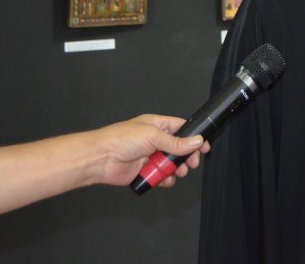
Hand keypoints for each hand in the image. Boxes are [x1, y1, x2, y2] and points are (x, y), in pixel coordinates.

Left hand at [92, 114, 210, 187]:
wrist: (100, 159)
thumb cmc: (121, 139)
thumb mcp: (153, 136)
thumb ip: (176, 142)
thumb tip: (197, 141)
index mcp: (158, 125)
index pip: (182, 129)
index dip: (194, 137)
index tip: (204, 146)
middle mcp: (155, 140)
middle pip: (180, 149)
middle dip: (187, 157)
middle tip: (192, 163)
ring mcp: (150, 156)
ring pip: (172, 164)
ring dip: (177, 169)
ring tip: (179, 173)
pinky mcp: (145, 171)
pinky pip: (161, 176)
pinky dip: (165, 180)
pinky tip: (166, 180)